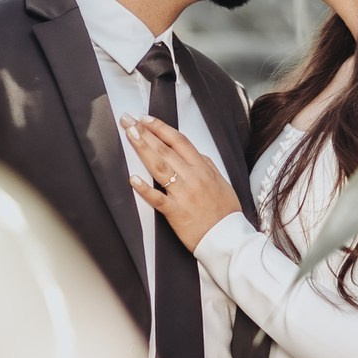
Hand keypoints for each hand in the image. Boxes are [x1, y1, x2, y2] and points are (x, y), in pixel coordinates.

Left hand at [123, 115, 243, 251]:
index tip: (146, 119)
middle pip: (166, 149)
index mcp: (203, 169)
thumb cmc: (225, 213)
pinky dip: (144, 189)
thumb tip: (196, 154)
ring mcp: (183, 194)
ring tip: (130, 136)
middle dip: (145, 132)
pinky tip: (132, 179)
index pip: (179, 141)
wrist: (228, 238)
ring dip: (143, 149)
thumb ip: (207, 166)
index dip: (161, 128)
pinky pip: (158, 199)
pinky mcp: (176, 212)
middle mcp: (192, 177)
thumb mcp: (221, 182)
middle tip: (129, 121)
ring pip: (160, 167)